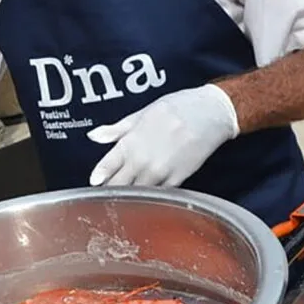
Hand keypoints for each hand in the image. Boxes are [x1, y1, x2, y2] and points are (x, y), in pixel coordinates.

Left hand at [87, 84, 238, 187]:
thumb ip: (116, 130)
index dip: (98, 176)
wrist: (210, 113)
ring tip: (126, 193)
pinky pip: (157, 194)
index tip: (94, 181)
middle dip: (111, 189)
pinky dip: (150, 195)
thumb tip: (93, 136)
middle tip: (107, 190)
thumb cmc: (176, 109)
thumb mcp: (142, 114)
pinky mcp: (176, 180)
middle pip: (118, 185)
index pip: (106, 166)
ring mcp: (160, 172)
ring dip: (129, 195)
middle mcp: (143, 160)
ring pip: (136, 193)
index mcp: (131, 142)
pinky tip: (148, 191)